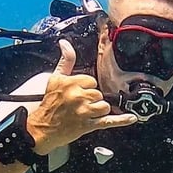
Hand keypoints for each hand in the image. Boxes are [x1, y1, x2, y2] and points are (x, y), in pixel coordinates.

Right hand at [28, 39, 138, 154]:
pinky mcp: (88, 125)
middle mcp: (78, 96)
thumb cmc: (49, 104)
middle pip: (98, 93)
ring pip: (104, 105)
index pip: (91, 80)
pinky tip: (131, 117)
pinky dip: (121, 120)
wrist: (41, 128)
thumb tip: (65, 43)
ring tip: (86, 113)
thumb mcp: (55, 79)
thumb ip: (65, 60)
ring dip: (98, 110)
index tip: (79, 93)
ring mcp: (84, 111)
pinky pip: (109, 121)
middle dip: (91, 99)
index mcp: (71, 83)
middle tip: (79, 105)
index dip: (87, 87)